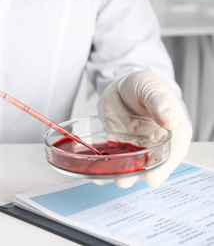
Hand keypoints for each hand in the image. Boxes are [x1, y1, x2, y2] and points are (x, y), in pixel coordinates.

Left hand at [96, 71, 191, 187]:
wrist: (122, 85)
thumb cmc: (144, 86)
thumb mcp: (153, 90)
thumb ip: (161, 104)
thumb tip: (170, 121)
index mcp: (173, 132)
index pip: (172, 153)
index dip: (163, 168)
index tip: (151, 179)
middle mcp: (155, 143)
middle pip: (149, 165)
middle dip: (136, 176)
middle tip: (123, 181)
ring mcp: (136, 146)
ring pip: (129, 165)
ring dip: (118, 173)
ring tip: (104, 178)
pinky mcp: (118, 145)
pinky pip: (113, 158)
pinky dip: (104, 165)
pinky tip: (94, 169)